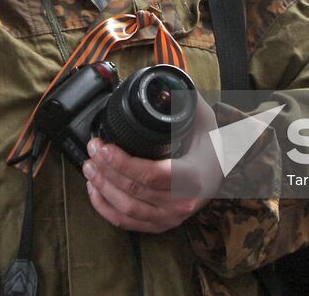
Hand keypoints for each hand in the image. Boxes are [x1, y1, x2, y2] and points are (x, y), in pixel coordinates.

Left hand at [82, 96, 221, 233]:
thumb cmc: (209, 143)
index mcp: (193, 177)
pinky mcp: (160, 225)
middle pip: (134, 191)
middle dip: (106, 169)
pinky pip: (126, 223)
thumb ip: (182, 99)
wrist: (220, 171)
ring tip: (89, 166)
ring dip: (102, 187)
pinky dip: (105, 207)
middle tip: (92, 149)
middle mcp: (182, 203)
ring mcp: (170, 218)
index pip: (152, 175)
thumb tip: (158, 83)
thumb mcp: (201, 118)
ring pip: (126, 209)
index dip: (123, 163)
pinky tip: (94, 189)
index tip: (104, 146)